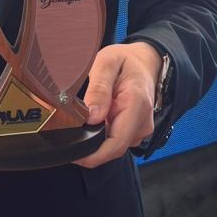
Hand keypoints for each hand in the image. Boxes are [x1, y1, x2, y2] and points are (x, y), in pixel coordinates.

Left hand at [76, 41, 161, 168]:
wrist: (143, 61)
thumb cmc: (125, 61)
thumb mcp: (107, 63)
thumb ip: (99, 89)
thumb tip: (91, 117)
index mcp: (136, 104)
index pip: (116, 144)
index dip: (92, 155)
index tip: (74, 154)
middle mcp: (142, 121)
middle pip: (113, 149)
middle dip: (91, 146)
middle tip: (72, 130)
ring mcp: (141, 128)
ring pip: (113, 146)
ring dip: (98, 138)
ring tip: (88, 117)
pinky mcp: (136, 131)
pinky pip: (117, 140)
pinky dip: (104, 134)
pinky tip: (99, 119)